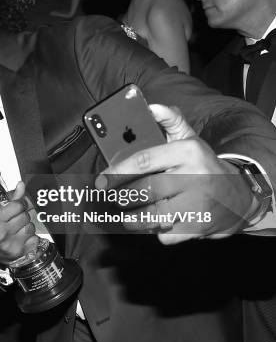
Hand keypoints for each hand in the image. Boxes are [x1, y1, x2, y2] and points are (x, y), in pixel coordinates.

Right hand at [0, 181, 38, 265]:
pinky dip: (30, 236)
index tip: (18, 204)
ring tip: (17, 227)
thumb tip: (21, 185)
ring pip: (31, 227)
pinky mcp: (19, 252)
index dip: (20, 203)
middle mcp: (2, 233)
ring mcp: (11, 244)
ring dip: (26, 225)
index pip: (18, 205)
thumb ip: (9, 198)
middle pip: (25, 216)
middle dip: (22, 214)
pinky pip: (34, 238)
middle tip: (16, 217)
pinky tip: (20, 236)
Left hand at [96, 104, 253, 244]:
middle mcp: (194, 176)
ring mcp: (198, 204)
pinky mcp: (199, 227)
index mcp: (187, 151)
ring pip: (153, 215)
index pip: (144, 160)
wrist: (240, 198)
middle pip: (146, 190)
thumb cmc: (204, 166)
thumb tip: (152, 107)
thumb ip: (170, 121)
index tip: (101, 180)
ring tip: (126, 217)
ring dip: (133, 219)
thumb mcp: (191, 139)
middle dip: (123, 196)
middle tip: (114, 198)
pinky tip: (153, 225)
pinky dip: (156, 231)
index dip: (117, 171)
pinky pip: (166, 234)